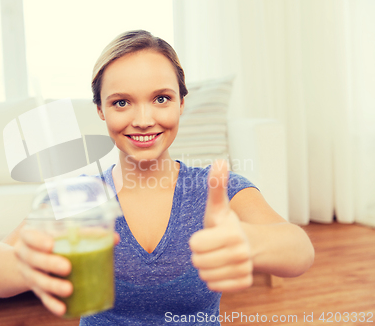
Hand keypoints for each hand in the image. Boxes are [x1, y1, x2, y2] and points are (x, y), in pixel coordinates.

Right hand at [14, 227, 119, 316]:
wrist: (27, 259)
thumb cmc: (52, 240)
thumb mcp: (60, 232)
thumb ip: (85, 232)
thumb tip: (115, 238)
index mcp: (29, 237)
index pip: (28, 235)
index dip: (38, 240)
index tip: (52, 244)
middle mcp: (25, 255)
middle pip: (33, 259)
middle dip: (50, 263)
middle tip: (67, 267)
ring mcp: (29, 273)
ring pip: (38, 280)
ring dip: (53, 286)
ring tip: (69, 289)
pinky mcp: (35, 289)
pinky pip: (43, 298)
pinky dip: (52, 304)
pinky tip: (63, 309)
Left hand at [189, 159, 252, 291]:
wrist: (252, 245)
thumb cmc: (227, 224)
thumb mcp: (219, 206)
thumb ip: (216, 186)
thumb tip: (219, 160)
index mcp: (232, 234)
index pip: (195, 245)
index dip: (196, 240)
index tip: (207, 234)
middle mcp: (242, 253)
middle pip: (198, 262)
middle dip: (200, 255)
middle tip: (212, 247)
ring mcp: (244, 270)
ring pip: (205, 276)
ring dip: (206, 267)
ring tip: (217, 257)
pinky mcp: (244, 284)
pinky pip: (215, 286)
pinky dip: (215, 279)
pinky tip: (223, 268)